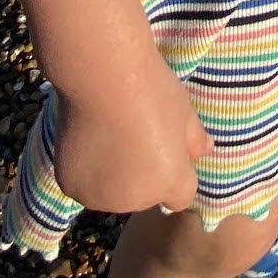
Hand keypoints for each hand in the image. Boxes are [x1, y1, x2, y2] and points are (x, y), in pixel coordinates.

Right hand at [53, 54, 212, 216]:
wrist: (102, 78)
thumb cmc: (151, 91)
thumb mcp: (184, 111)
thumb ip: (195, 138)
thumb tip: (206, 150)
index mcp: (170, 182)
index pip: (180, 196)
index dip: (175, 173)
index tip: (164, 147)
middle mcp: (136, 199)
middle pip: (144, 194)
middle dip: (143, 174)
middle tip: (133, 136)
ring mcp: (101, 196)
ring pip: (112, 191)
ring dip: (112, 175)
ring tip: (109, 136)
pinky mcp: (71, 187)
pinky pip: (85, 183)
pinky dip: (86, 169)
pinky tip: (87, 140)